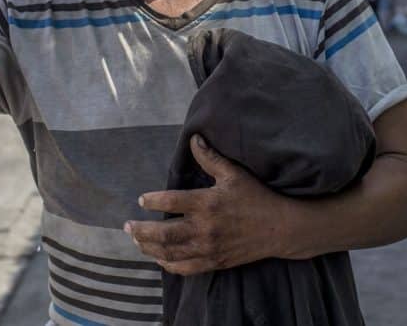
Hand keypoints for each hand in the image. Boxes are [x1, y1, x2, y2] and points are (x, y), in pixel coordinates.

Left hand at [125, 134, 291, 275]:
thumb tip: (194, 138)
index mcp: (207, 203)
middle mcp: (204, 228)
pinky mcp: (215, 261)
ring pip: (170, 252)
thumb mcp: (234, 173)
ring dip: (149, 247)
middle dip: (141, 230)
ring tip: (137, 240)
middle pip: (163, 233)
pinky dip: (168, 264)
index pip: (170, 201)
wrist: (280, 228)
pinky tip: (159, 258)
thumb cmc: (256, 197)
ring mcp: (209, 248)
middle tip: (127, 226)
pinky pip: (185, 268)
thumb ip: (210, 158)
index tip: (141, 200)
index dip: (151, 201)